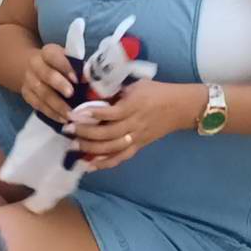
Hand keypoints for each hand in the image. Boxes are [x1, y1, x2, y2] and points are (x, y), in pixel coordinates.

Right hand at [21, 43, 77, 122]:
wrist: (34, 68)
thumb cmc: (58, 64)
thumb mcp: (66, 58)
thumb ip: (77, 66)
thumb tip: (91, 79)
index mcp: (47, 52)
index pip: (54, 57)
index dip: (65, 67)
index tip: (77, 78)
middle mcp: (35, 65)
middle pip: (46, 75)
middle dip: (59, 85)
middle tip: (72, 95)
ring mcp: (29, 81)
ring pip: (42, 94)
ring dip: (57, 105)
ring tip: (71, 114)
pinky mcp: (27, 95)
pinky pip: (39, 106)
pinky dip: (52, 113)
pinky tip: (63, 119)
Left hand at [67, 80, 199, 170]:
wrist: (183, 107)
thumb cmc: (158, 91)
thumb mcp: (138, 85)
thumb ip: (118, 90)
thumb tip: (93, 92)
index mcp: (134, 106)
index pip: (110, 113)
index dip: (91, 114)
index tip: (73, 114)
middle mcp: (135, 124)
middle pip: (107, 133)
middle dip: (85, 133)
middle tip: (68, 130)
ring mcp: (137, 137)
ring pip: (112, 148)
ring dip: (91, 148)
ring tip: (74, 145)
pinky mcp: (139, 146)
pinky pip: (121, 157)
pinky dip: (104, 163)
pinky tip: (89, 165)